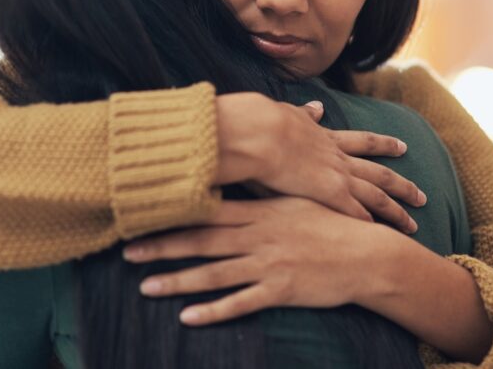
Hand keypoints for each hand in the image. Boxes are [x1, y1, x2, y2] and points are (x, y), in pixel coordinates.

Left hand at [123, 197, 399, 324]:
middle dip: (162, 246)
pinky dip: (213, 311)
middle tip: (127, 250)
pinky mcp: (280, 290)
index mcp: (260, 211)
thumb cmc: (330, 223)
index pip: (208, 210)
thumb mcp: (294, 199)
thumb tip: (233, 176)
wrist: (366, 253)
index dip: (174, 212)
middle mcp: (259, 236)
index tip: (143, 213)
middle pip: (202, 241)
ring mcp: (268, 264)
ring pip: (215, 274)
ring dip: (178, 281)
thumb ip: (261, 192)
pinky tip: (188, 316)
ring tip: (145, 286)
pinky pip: (241, 303)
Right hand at [214, 92, 424, 230]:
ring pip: (377, 197)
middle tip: (422, 195)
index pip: (363, 142)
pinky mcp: (330, 195)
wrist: (263, 133)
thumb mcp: (290, 113)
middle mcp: (338, 159)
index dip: (384, 145)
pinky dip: (370, 225)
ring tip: (413, 224)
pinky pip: (357, 214)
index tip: (402, 147)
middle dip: (402, 185)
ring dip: (397, 211)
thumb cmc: (268, 123)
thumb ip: (305, 114)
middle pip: (379, 174)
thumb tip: (318, 107)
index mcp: (327, 139)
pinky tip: (381, 236)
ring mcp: (338, 177)